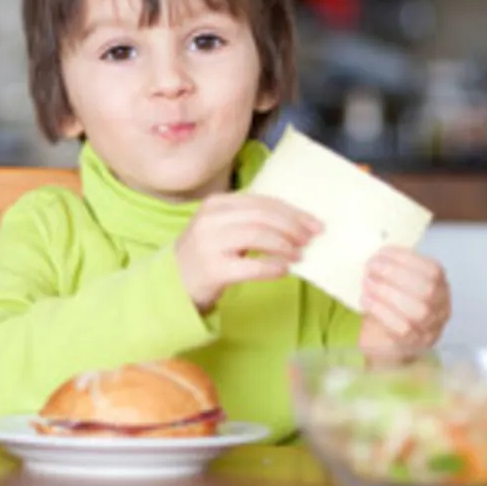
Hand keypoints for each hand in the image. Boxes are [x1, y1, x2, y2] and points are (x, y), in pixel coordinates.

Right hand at [175, 194, 321, 311]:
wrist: (173, 283)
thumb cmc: (206, 254)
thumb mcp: (222, 227)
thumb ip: (250, 219)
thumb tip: (297, 223)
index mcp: (215, 204)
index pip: (261, 202)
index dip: (292, 212)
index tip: (313, 223)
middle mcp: (210, 220)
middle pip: (262, 216)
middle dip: (292, 227)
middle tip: (310, 239)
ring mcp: (209, 244)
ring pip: (258, 236)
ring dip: (285, 245)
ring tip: (299, 255)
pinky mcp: (213, 270)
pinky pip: (251, 266)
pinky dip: (272, 267)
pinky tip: (284, 270)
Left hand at [359, 247, 449, 350]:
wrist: (384, 340)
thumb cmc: (390, 304)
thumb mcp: (396, 282)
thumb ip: (393, 268)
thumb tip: (377, 253)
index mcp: (441, 287)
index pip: (433, 270)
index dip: (407, 259)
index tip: (381, 253)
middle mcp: (441, 308)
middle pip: (427, 291)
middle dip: (396, 274)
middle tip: (371, 266)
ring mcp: (430, 329)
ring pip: (418, 311)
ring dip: (388, 292)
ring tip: (367, 282)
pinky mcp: (414, 344)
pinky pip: (402, 329)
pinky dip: (381, 311)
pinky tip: (366, 300)